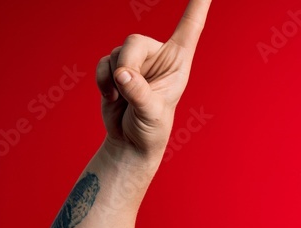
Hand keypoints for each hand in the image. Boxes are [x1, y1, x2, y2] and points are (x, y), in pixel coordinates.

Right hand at [95, 0, 210, 156]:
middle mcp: (158, 57)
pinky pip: (103, 62)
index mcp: (178, 62)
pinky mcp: (116, 68)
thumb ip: (139, 93)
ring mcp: (137, 61)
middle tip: (127, 88)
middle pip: (134, 41)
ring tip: (125, 100)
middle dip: (127, 65)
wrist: (131, 142)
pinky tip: (113, 98)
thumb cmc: (151, 129)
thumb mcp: (151, 113)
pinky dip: (103, 81)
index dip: (198, 5)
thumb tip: (122, 75)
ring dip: (114, 78)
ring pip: (116, 52)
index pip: (191, 27)